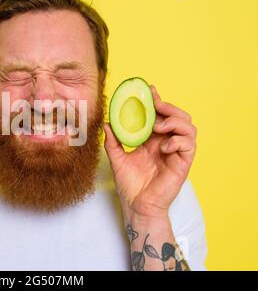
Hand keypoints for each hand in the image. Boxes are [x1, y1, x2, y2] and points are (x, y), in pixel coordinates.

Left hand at [104, 86, 196, 220]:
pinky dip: (178, 140)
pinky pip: (190, 145)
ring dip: (176, 121)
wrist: (136, 205)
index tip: (149, 90)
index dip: (158, 102)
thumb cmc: (129, 184)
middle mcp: (166, 143)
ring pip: (189, 127)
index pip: (160, 116)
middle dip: (169, 107)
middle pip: (179, 117)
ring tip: (159, 126)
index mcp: (153, 140)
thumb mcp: (117, 158)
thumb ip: (113, 141)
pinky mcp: (183, 164)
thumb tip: (106, 123)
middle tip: (156, 106)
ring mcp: (176, 153)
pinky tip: (164, 145)